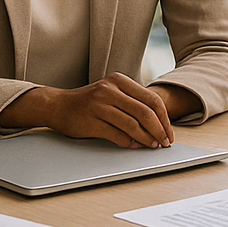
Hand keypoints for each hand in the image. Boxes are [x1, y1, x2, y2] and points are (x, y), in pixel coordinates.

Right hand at [11, 73, 174, 148]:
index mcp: (119, 81)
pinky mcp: (91, 121)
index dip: (164, 118)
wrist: (58, 106)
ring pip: (132, 124)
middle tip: (165, 142)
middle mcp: (110, 90)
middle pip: (145, 112)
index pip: (152, 99)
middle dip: (159, 130)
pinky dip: (128, 142)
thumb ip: (132, 102)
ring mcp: (99, 105)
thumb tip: (158, 123)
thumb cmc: (89, 102)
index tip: (169, 131)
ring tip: (152, 146)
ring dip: (146, 138)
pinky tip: (134, 146)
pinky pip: (116, 134)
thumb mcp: (111, 93)